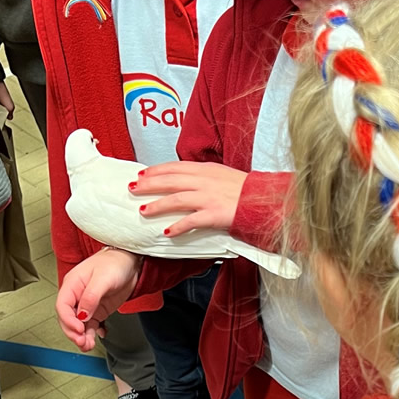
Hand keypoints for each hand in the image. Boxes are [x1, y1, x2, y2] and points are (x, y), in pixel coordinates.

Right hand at [56, 249, 141, 349]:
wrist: (131, 262)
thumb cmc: (115, 262)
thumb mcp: (103, 278)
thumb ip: (91, 297)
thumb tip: (82, 314)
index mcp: (72, 284)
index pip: (62, 306)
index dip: (68, 320)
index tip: (78, 329)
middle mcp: (77, 295)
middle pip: (68, 318)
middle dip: (73, 332)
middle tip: (82, 341)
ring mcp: (87, 304)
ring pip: (79, 325)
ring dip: (82, 337)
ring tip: (88, 345)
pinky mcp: (97, 310)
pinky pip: (90, 325)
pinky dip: (92, 333)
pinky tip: (98, 336)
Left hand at [131, 161, 249, 236]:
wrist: (266, 200)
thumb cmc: (247, 191)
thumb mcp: (224, 176)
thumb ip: (206, 177)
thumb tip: (188, 181)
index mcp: (207, 169)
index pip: (175, 166)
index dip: (156, 170)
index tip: (142, 173)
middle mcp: (205, 180)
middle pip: (170, 179)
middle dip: (149, 183)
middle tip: (132, 188)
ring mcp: (210, 196)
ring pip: (177, 198)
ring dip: (158, 204)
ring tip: (143, 210)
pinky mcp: (216, 213)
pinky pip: (192, 220)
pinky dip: (178, 226)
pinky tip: (167, 232)